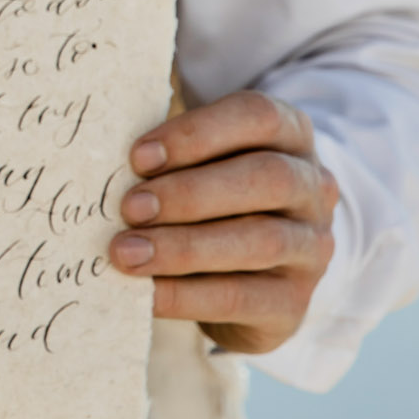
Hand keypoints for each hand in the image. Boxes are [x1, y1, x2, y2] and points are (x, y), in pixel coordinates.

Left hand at [110, 92, 338, 353]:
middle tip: (130, 207)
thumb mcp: (203, 165)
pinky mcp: (294, 302)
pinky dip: (187, 295)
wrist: (255, 272)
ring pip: (260, 241)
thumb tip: (106, 168)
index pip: (258, 117)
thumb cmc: (214, 198)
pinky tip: (146, 293)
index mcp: (290, 136)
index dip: (197, 133)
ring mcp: (311, 247)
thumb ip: (170, 159)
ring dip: (184, 246)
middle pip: (266, 178)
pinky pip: (243, 298)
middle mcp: (312, 187)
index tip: (138, 156)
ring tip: (127, 252)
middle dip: (190, 192)